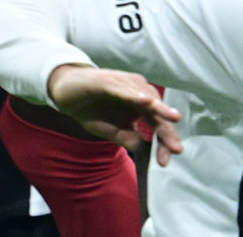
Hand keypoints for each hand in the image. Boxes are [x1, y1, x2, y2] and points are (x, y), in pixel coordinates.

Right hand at [47, 64, 183, 164]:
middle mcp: (136, 91)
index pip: (156, 123)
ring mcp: (124, 84)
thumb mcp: (107, 130)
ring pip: (145, 97)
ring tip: (173, 119)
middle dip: (166, 129)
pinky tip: (146, 102)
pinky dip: (135, 95)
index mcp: (139, 104)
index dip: (163, 141)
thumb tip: (138, 145)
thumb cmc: (91, 108)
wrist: (66, 91)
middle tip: (176, 148)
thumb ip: (123, 136)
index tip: (165, 161)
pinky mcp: (108, 81)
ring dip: (159, 108)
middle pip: (157, 111)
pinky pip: (124, 89)